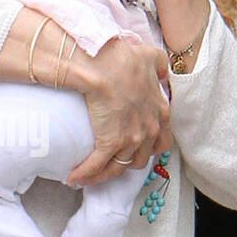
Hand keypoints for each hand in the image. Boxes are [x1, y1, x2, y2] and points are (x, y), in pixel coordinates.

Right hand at [68, 36, 172, 186]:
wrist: (103, 64)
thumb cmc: (123, 58)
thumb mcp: (150, 58)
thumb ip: (158, 66)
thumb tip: (160, 71)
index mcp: (160, 112)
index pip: (162, 142)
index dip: (148, 148)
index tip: (135, 147)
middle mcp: (150, 130)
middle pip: (141, 159)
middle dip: (127, 162)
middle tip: (111, 160)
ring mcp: (131, 139)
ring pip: (120, 167)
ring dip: (104, 174)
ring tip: (89, 175)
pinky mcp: (110, 143)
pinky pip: (98, 167)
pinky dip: (86, 174)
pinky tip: (75, 178)